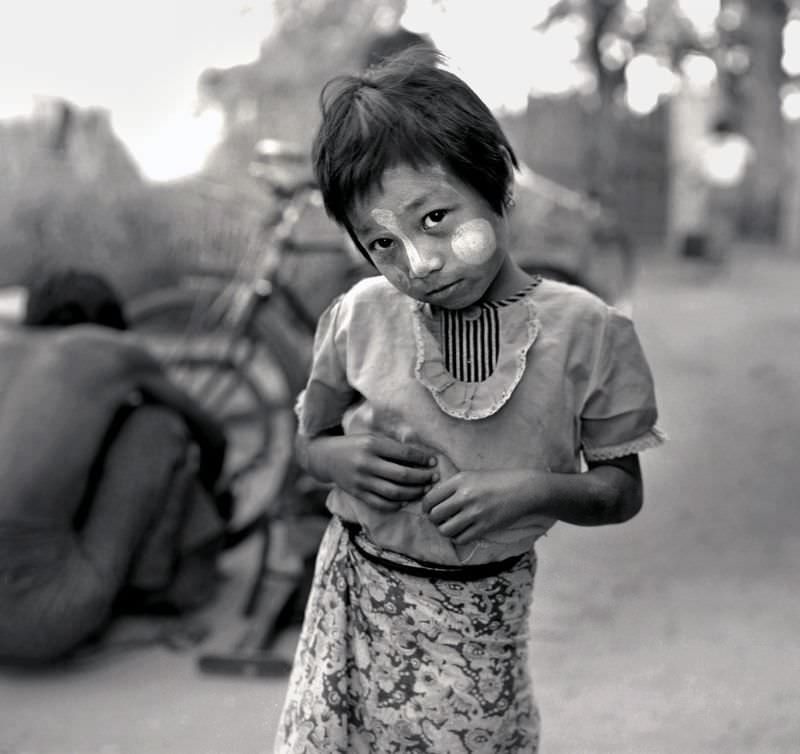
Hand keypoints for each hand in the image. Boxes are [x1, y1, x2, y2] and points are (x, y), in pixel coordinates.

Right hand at [309, 432, 438, 510]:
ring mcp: (361, 481)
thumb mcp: (372, 439)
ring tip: (424, 489)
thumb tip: (422, 457)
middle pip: (402, 475)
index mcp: (371, 445)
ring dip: (413, 492)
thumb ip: (393, 447)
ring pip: (394, 492)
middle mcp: (366, 463)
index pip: (404, 453)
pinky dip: (396, 504)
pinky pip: (381, 503)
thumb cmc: (355, 445)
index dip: (422, 459)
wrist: (326, 457)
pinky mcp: (358, 494)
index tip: (434, 461)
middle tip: (434, 477)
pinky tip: (406, 500)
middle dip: (422, 477)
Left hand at [422, 468, 536, 544]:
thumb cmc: (497, 480)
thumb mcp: (472, 475)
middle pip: (435, 516)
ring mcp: (475, 512)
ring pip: (445, 530)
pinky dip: (458, 538)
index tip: (430, 511)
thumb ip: (453, 486)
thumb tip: (434, 501)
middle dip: (435, 520)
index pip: (430, 498)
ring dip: (446, 531)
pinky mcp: (485, 526)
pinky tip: (463, 532)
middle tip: (441, 520)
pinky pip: (461, 538)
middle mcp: (465, 496)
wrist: (524, 489)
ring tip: (452, 527)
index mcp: (460, 480)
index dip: (426, 508)